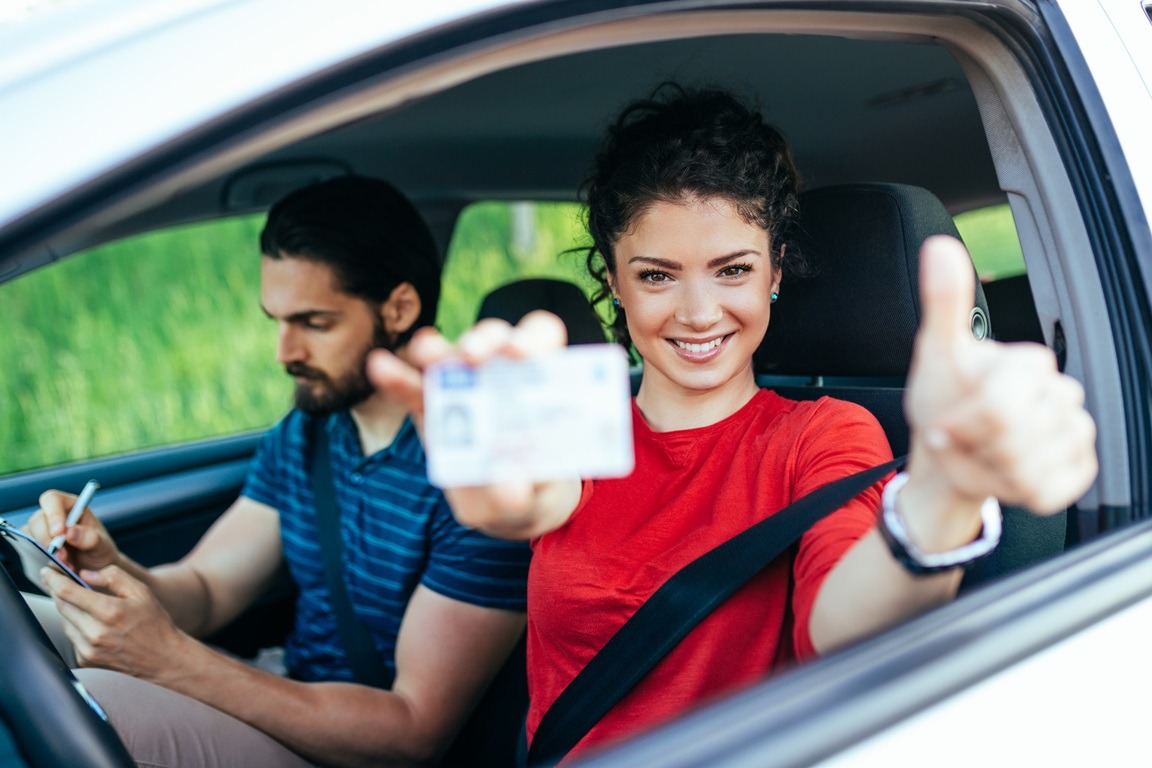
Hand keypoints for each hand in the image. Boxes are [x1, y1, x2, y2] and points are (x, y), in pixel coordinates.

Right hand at [26, 490, 121, 571]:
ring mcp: (42, 530)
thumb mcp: (102, 546)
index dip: (53, 514)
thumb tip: (70, 532)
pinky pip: (29, 549)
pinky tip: (59, 566)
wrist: (96, 571)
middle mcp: (54, 515)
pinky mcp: (35, 545)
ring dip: (46, 551)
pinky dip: (42, 558)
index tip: (59, 532)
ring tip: (67, 563)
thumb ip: (90, 538)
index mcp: (72, 506)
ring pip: (30, 535)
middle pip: (38, 519)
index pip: (53, 499)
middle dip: (48, 539)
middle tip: (63, 556)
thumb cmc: (100, 552)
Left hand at [40, 564, 187, 682]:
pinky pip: (72, 637)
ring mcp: (88, 649)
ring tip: (81, 602)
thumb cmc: (154, 623)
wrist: (163, 659)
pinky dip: (76, 626)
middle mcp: (95, 633)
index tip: (48, 570)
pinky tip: (92, 623)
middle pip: (61, 606)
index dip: (54, 578)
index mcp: (109, 612)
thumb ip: (114, 577)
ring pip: (64, 621)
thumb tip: (85, 574)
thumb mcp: (141, 592)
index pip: (67, 592)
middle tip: (57, 580)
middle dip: (57, 591)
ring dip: (68, 609)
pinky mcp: (85, 660)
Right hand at [368, 311, 582, 536]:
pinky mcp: (429, 406)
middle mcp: (500, 371)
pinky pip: (412, 388)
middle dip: (482, 341)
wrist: (509, 501)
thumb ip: (524, 488)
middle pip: (492, 339)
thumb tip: (508, 486)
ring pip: (450, 356)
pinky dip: (397, 377)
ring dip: (437, 351)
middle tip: (472, 356)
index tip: (521, 354)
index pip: (540, 336)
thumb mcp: (533, 493)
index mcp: (537, 379)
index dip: (532, 337)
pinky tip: (380, 365)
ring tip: (426, 353)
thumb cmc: (531, 484)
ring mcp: (462, 386)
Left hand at [903, 236, 1097, 518]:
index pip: (997, 411)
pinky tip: (999, 474)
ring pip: (1029, 472)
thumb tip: (939, 247)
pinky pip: (1047, 493)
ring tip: (976, 455)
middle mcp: (1062, 394)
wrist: (949, 452)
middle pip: (1014, 444)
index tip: (942, 425)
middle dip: (972, 451)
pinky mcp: (1079, 469)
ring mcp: (1075, 433)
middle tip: (958, 440)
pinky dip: (1012, 493)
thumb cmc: (943, 400)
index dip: (960, 426)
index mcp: (1030, 363)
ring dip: (986, 473)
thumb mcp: (935, 354)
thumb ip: (943, 302)